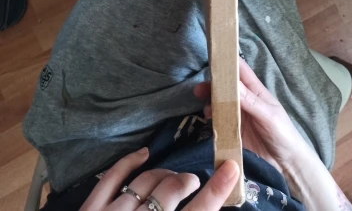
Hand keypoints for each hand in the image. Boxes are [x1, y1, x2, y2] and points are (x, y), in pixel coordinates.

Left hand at [80, 148, 238, 210]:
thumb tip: (204, 208)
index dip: (216, 190)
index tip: (231, 168)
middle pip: (170, 190)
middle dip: (187, 181)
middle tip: (193, 183)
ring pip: (146, 180)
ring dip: (164, 175)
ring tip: (172, 179)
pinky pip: (112, 177)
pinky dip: (129, 161)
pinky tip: (143, 154)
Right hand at [194, 57, 309, 174]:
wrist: (286, 164)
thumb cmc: (283, 134)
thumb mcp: (269, 116)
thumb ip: (251, 101)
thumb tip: (232, 84)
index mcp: (256, 91)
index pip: (240, 71)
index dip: (228, 61)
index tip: (213, 55)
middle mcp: (245, 100)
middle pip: (226, 87)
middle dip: (212, 85)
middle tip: (199, 89)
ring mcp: (239, 115)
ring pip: (220, 103)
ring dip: (210, 102)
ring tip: (204, 108)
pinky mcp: (233, 130)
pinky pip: (219, 120)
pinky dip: (212, 118)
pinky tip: (209, 120)